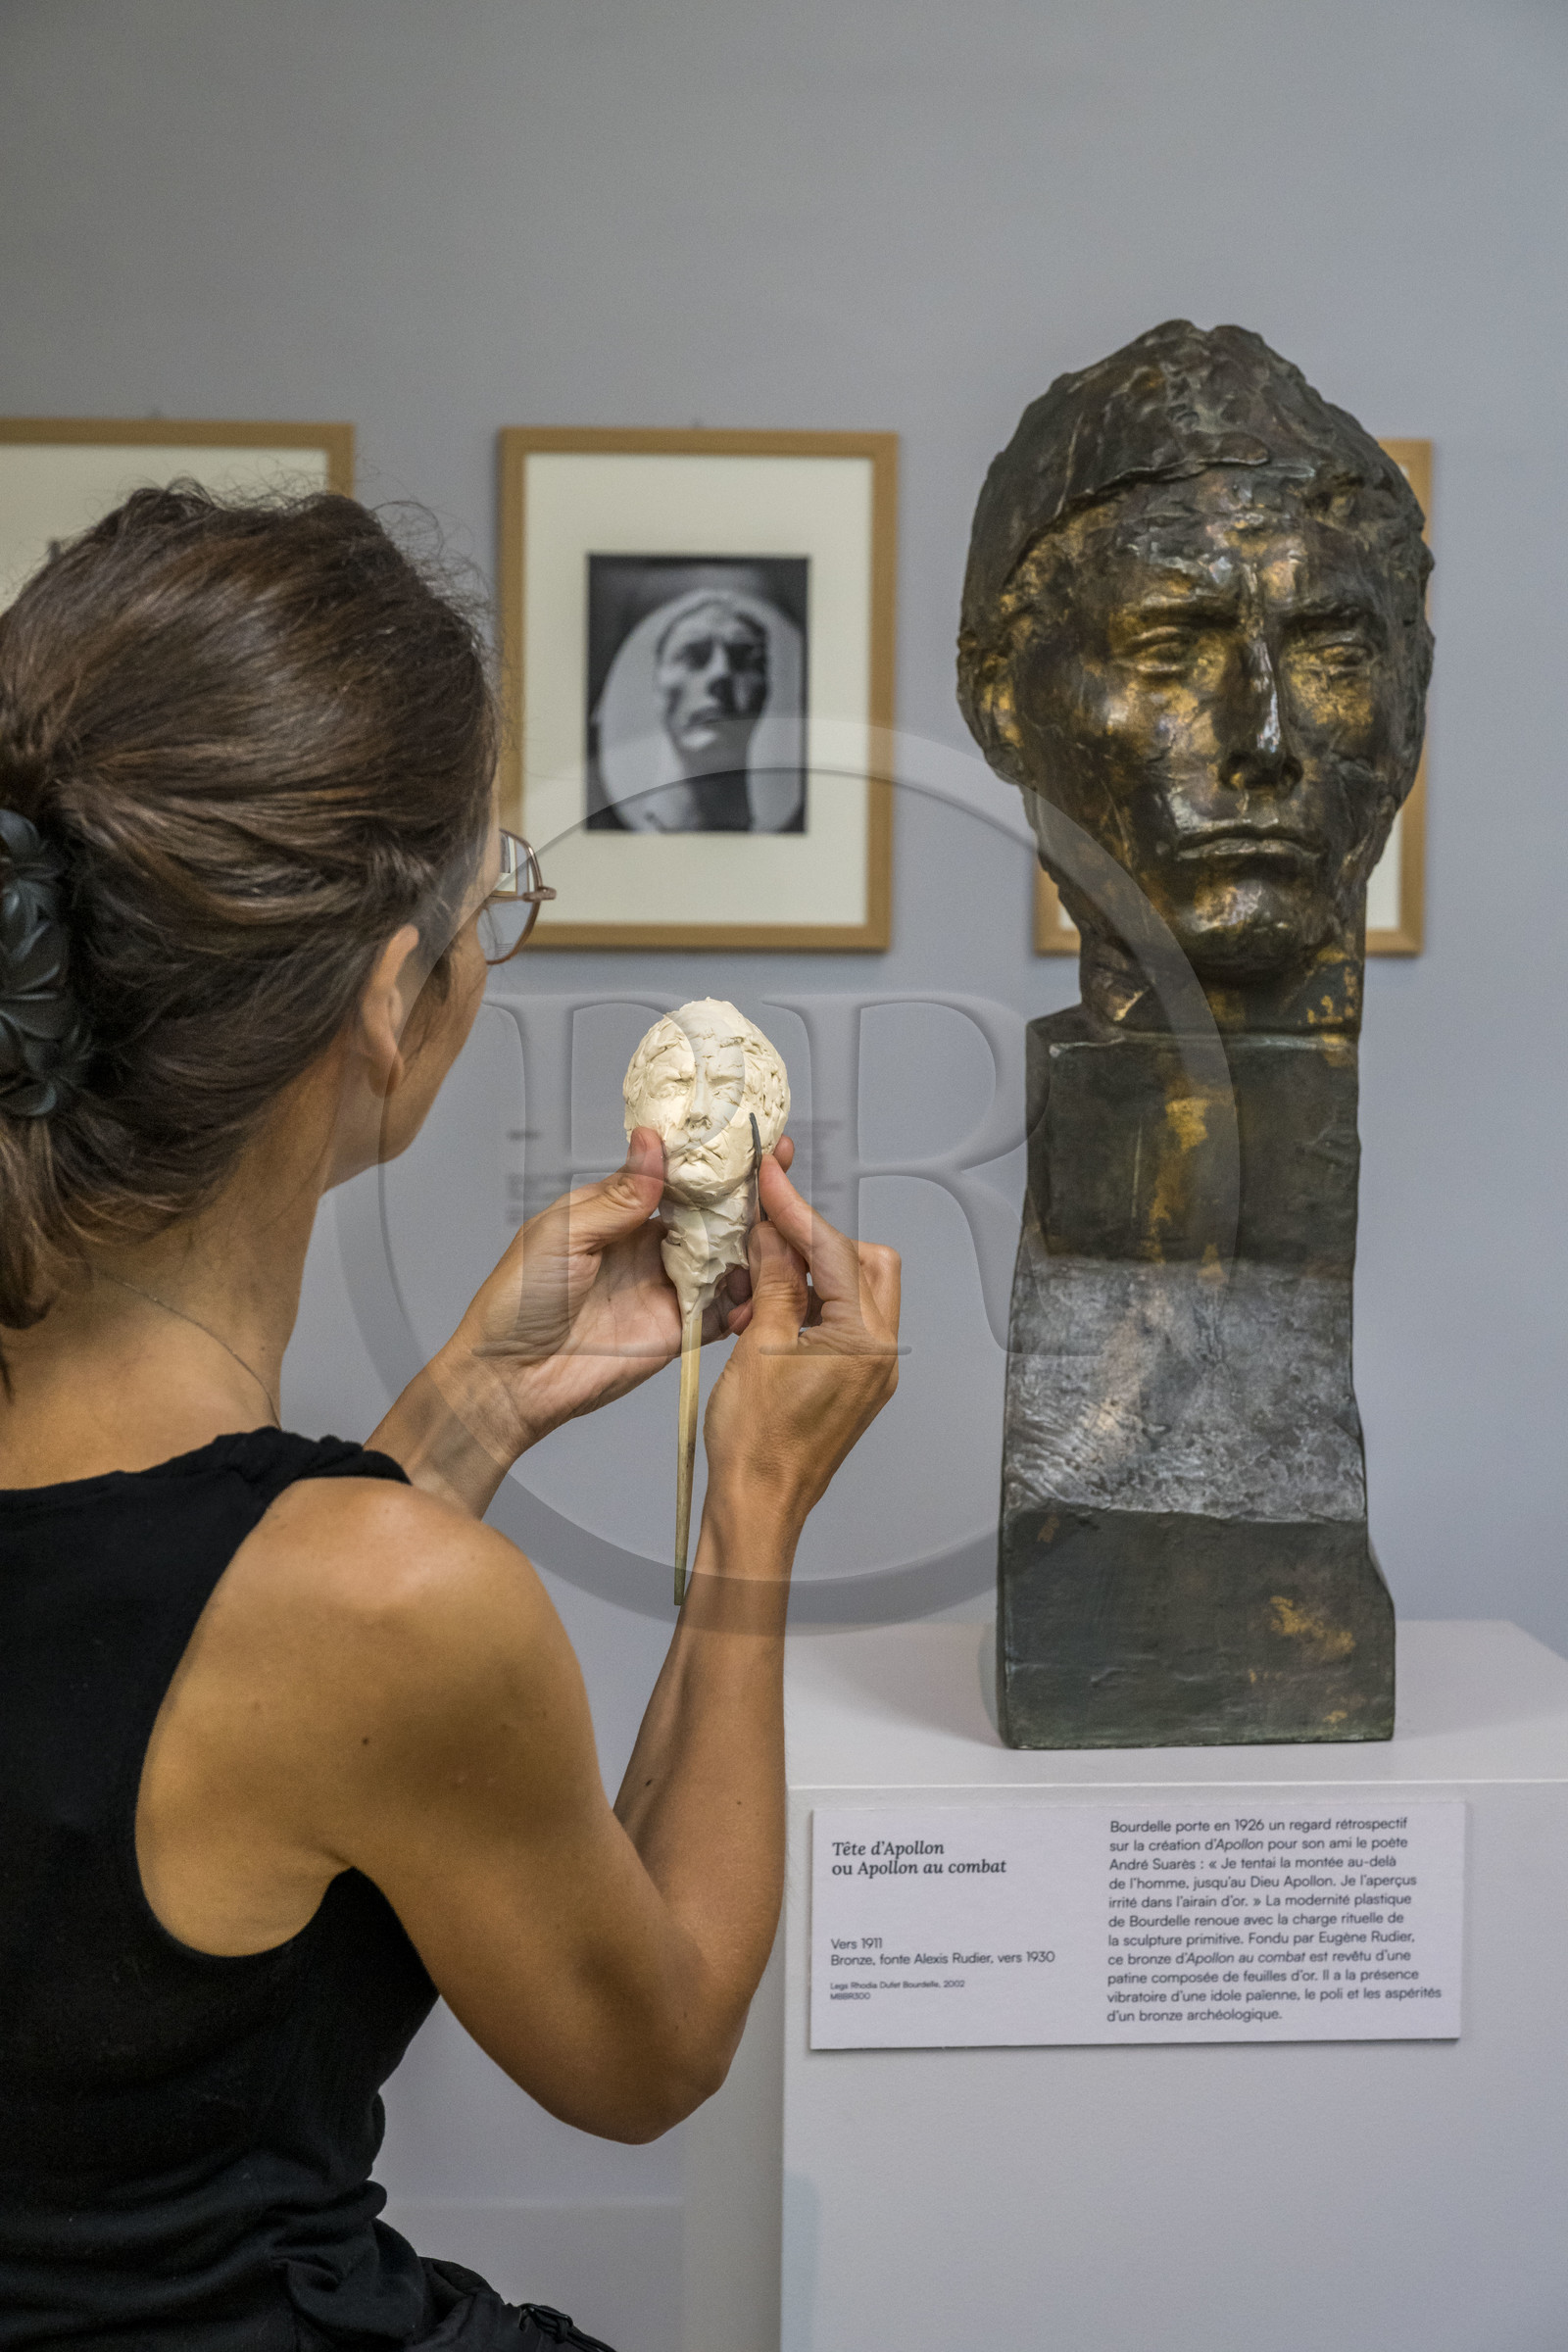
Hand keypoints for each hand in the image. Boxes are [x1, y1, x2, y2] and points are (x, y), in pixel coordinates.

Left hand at [374, 1130, 797, 1514]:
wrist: (511, 1378)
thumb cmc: (517, 1299)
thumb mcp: (564, 1234)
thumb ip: (618, 1196)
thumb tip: (652, 1144)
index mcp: (617, 1212)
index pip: (674, 1176)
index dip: (709, 1158)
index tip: (745, 1135)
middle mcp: (647, 1245)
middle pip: (709, 1213)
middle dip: (745, 1193)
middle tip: (780, 1170)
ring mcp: (665, 1287)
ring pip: (724, 1257)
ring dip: (752, 1243)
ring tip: (782, 1227)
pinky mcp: (676, 1329)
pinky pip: (721, 1311)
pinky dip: (745, 1302)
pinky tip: (761, 1289)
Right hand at [700, 1153, 900, 1546]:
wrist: (760, 1506)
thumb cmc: (756, 1443)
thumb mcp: (759, 1346)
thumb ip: (775, 1282)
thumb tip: (775, 1233)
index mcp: (865, 1340)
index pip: (835, 1252)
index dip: (797, 1211)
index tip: (770, 1180)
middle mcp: (883, 1353)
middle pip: (866, 1264)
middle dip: (818, 1243)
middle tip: (768, 1233)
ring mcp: (874, 1372)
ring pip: (857, 1293)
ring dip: (812, 1276)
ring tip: (759, 1284)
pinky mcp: (857, 1385)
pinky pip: (845, 1326)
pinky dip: (813, 1308)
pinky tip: (770, 1313)